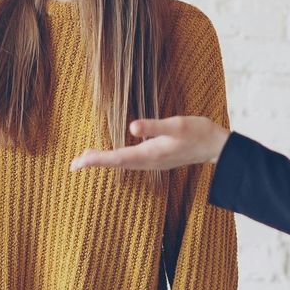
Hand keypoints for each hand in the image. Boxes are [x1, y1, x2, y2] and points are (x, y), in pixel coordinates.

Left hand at [69, 117, 230, 172]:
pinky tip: (112, 156)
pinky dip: (115, 159)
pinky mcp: (157, 158)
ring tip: (84, 160)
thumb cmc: (198, 132)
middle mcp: (149, 161)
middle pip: (116, 164)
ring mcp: (153, 162)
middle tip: (72, 165)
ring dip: (103, 161)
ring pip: (122, 163)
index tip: (79, 161)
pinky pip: (130, 161)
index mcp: (150, 153)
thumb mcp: (177, 124)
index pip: (117, 158)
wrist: (217, 146)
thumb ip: (154, 126)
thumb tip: (132, 127)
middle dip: (94, 163)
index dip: (97, 159)